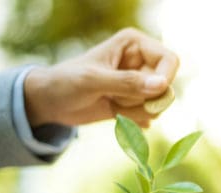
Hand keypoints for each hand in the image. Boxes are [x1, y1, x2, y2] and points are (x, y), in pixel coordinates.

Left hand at [24, 28, 178, 127]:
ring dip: (135, 110)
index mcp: (135, 44)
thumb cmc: (66, 82)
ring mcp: (141, 82)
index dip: (164, 79)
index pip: (169, 60)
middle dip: (140, 99)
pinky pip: (151, 114)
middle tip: (114, 97)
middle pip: (166, 86)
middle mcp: (142, 61)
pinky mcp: (138, 100)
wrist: (51, 102)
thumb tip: (162, 86)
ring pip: (159, 103)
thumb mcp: (93, 81)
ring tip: (111, 102)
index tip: (148, 95)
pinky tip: (114, 112)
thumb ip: (127, 82)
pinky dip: (133, 119)